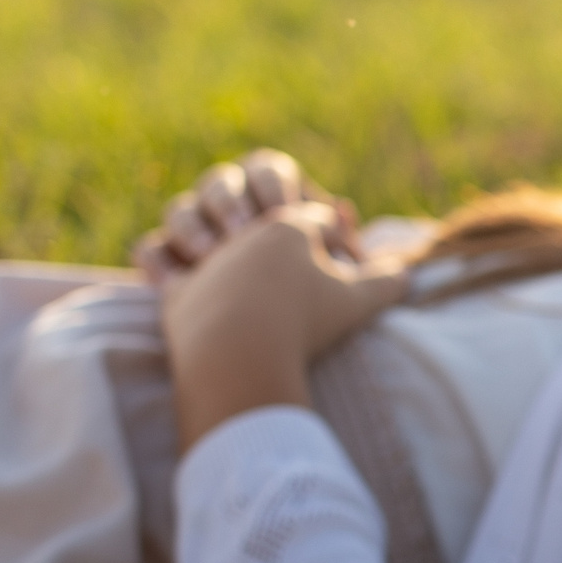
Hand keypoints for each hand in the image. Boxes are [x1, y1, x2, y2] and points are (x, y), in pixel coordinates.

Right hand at [133, 148, 358, 287]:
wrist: (274, 334)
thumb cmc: (316, 289)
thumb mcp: (334, 262)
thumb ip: (339, 235)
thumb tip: (344, 212)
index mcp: (271, 191)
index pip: (268, 169)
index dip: (275, 186)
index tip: (287, 212)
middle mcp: (228, 202)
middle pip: (218, 182)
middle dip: (230, 204)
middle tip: (243, 232)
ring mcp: (194, 230)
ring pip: (180, 210)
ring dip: (193, 230)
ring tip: (211, 258)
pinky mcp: (167, 261)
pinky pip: (149, 250)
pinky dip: (157, 263)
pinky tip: (172, 283)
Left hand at [163, 204, 409, 447]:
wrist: (241, 355)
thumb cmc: (306, 323)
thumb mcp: (358, 301)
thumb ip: (385, 282)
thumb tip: (405, 274)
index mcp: (287, 226)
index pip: (313, 218)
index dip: (332, 235)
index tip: (343, 256)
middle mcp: (242, 232)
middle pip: (256, 207)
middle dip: (269, 217)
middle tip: (286, 252)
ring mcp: (205, 256)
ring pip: (195, 215)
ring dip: (208, 228)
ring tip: (225, 252)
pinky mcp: (174, 286)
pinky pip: (156, 254)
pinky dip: (164, 258)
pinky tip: (178, 269)